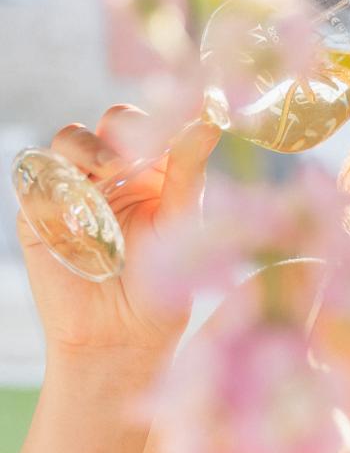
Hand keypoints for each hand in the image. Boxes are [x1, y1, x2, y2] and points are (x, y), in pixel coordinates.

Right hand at [16, 106, 218, 362]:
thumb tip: (210, 118)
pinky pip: (36, 178)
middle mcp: (112, 176)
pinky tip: (78, 204)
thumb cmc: (160, 290)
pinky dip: (57, 183)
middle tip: (142, 151)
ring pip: (69, 141)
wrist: (121, 340)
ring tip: (111, 170)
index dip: (166, 116)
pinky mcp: (39, 213)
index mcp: (153, 175)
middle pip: (110, 123)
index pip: (154, 125)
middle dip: (124, 129)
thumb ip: (190, 171)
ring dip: (89, 148)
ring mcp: (74, 191)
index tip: (189, 111)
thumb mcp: (183, 226)